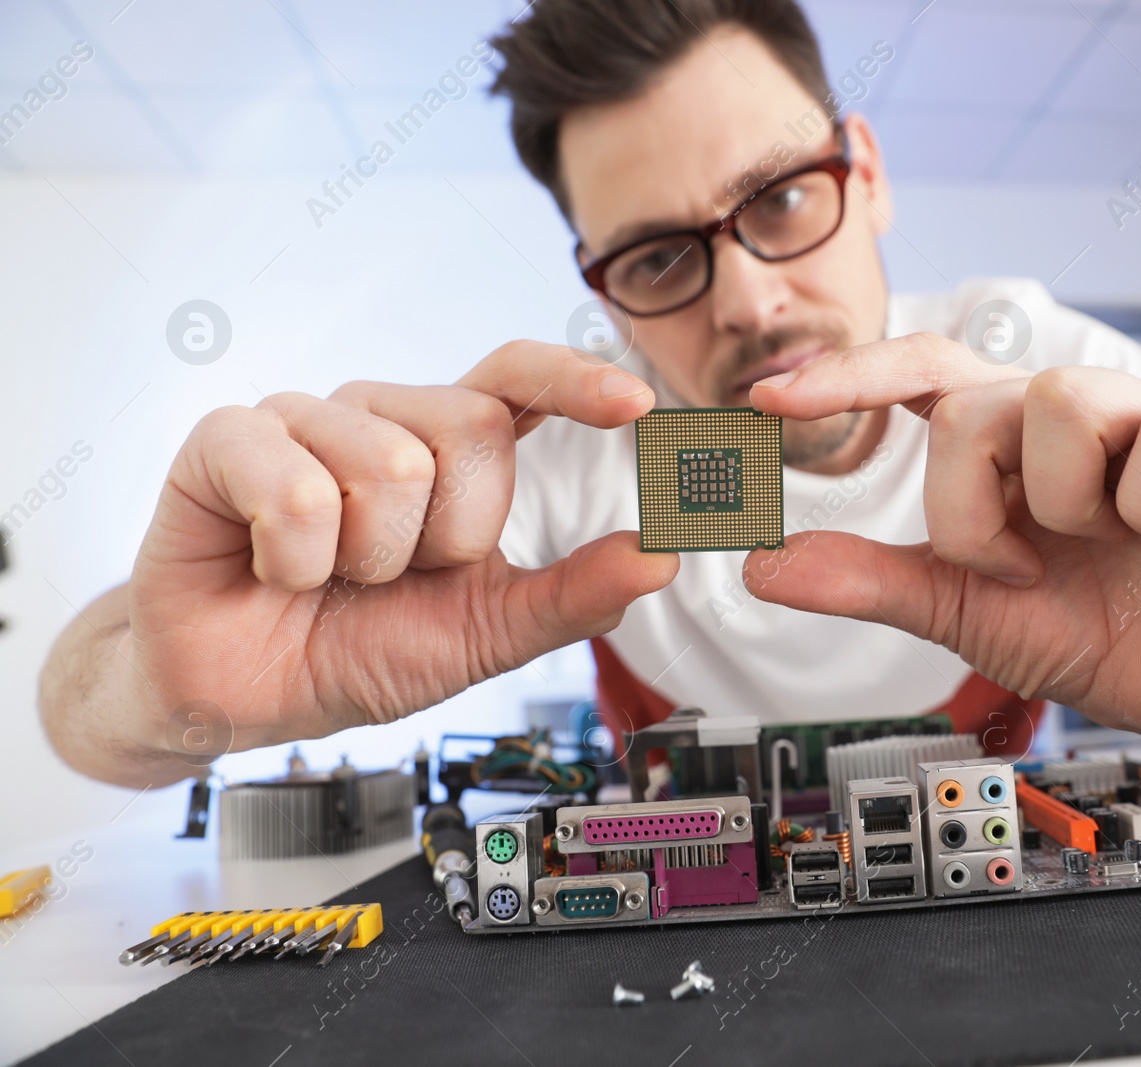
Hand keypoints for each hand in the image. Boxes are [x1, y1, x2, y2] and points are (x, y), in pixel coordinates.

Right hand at [121, 342, 676, 766]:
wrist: (248, 697)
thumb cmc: (358, 648)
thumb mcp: (486, 634)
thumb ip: (573, 595)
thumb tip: (662, 558)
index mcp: (448, 449)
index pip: (517, 378)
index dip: (574, 379)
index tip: (635, 403)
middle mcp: (382, 417)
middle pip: (471, 427)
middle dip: (450, 536)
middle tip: (397, 575)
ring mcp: (303, 420)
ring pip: (389, 463)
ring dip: (371, 558)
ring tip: (332, 577)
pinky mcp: (226, 441)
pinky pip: (296, 488)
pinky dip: (296, 560)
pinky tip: (274, 571)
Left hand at [747, 333, 1140, 761]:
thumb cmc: (1086, 632)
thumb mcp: (964, 610)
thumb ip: (870, 579)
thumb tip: (762, 566)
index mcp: (1002, 441)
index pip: (920, 370)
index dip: (848, 374)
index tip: (767, 400)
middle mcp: (1067, 413)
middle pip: (973, 407)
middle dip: (974, 515)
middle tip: (1021, 571)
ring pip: (1063, 400)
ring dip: (1065, 508)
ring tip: (1105, 549)